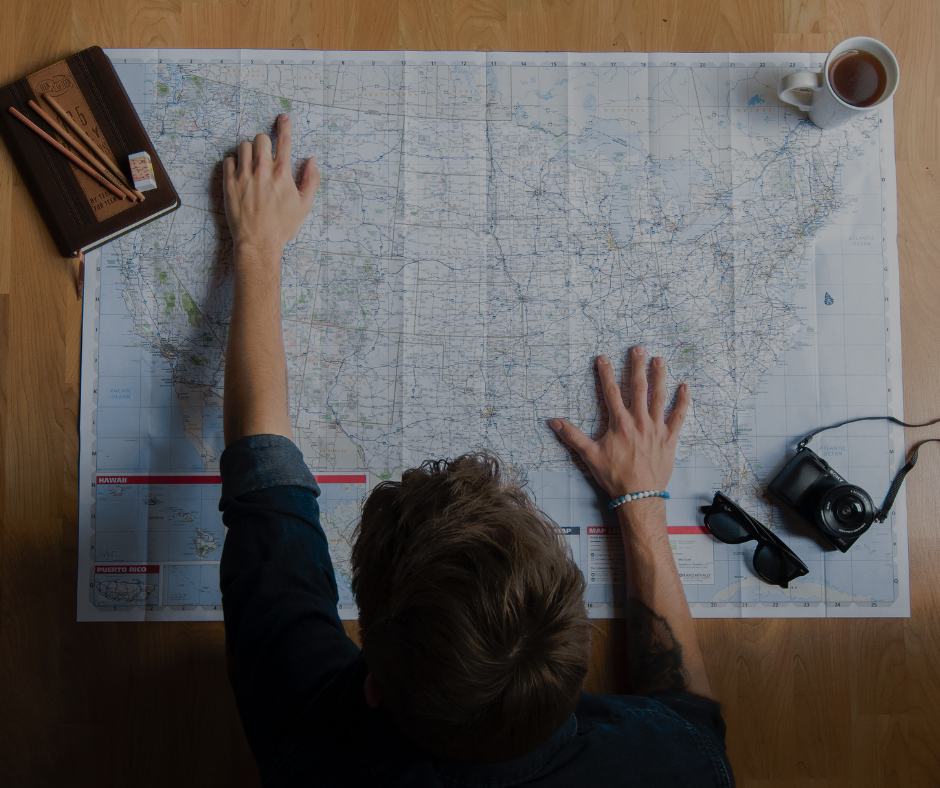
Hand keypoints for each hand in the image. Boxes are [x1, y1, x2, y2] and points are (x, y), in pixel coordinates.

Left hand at [222, 114, 319, 257]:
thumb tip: (313, 162)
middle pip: (261, 138)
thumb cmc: (282, 226)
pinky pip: (228, 160)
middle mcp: (262, 170)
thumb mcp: (304, 205)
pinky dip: (234, 163)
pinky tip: (240, 173)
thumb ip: (311, 180)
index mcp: (282, 173)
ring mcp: (244, 176)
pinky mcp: (229, 183)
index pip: (284, 141)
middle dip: (265, 143)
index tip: (283, 118)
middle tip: (266, 154)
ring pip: (243, 146)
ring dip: (249, 151)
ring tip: (252, 164)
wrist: (258, 242)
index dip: (285, 125)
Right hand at [549, 346, 689, 498]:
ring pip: (659, 397)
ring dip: (660, 377)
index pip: (611, 391)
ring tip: (660, 360)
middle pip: (639, 387)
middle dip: (637, 366)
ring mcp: (656, 428)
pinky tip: (685, 387)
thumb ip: (572, 436)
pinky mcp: (669, 438)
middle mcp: (639, 421)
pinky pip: (679, 416)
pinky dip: (683, 402)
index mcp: (619, 423)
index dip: (606, 372)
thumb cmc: (614, 476)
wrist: (638, 496)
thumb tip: (554, 422)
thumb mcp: (589, 456)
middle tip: (638, 348)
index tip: (603, 357)